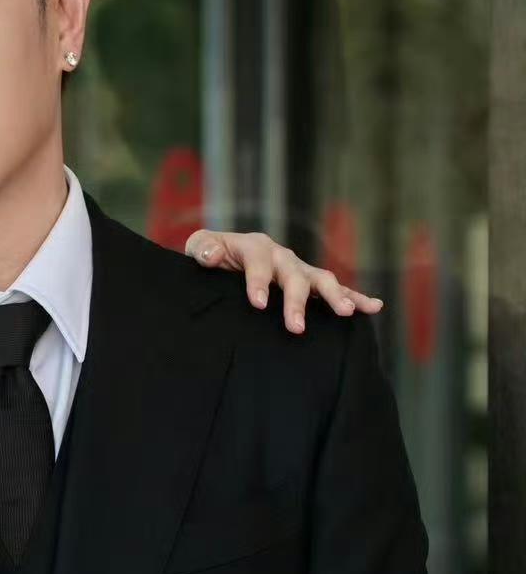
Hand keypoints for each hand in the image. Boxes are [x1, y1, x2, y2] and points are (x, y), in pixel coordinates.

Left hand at [185, 229, 382, 333]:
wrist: (224, 255)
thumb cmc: (210, 255)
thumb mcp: (199, 248)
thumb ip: (202, 248)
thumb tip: (211, 255)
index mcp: (255, 246)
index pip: (259, 262)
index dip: (258, 282)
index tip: (258, 304)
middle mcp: (282, 256)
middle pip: (294, 275)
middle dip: (297, 300)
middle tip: (296, 327)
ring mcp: (299, 269)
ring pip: (321, 279)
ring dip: (334, 296)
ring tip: (345, 313)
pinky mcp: (309, 283)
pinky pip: (336, 289)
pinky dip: (356, 296)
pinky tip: (374, 307)